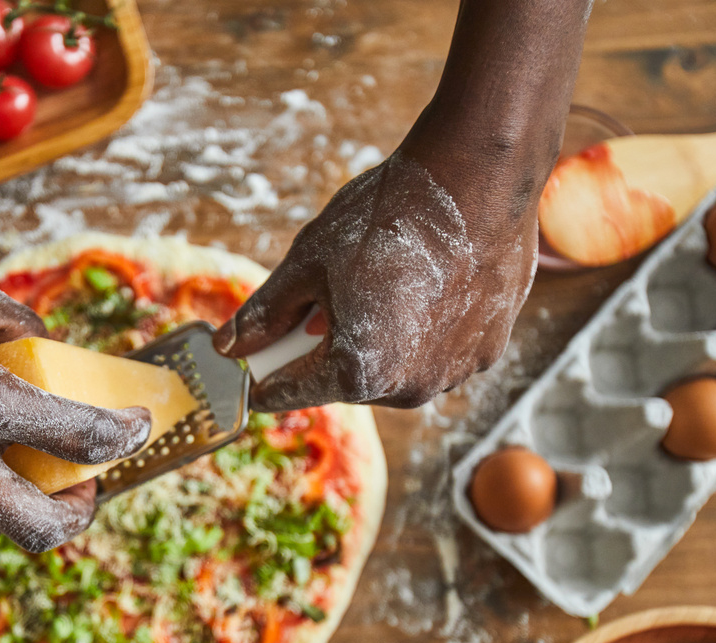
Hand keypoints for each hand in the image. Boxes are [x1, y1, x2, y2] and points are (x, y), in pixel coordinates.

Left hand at [213, 144, 537, 411]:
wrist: (477, 177)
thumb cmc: (387, 217)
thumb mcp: (306, 263)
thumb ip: (264, 314)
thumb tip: (228, 347)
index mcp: (357, 372)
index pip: (290, 392)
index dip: (264, 376)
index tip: (250, 367)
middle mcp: (409, 388)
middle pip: (346, 380)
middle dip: (328, 345)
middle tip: (331, 292)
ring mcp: (454, 373)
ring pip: (394, 368)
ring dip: (379, 337)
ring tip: (385, 279)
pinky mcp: (487, 351)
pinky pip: (437, 351)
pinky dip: (424, 328)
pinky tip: (427, 283)